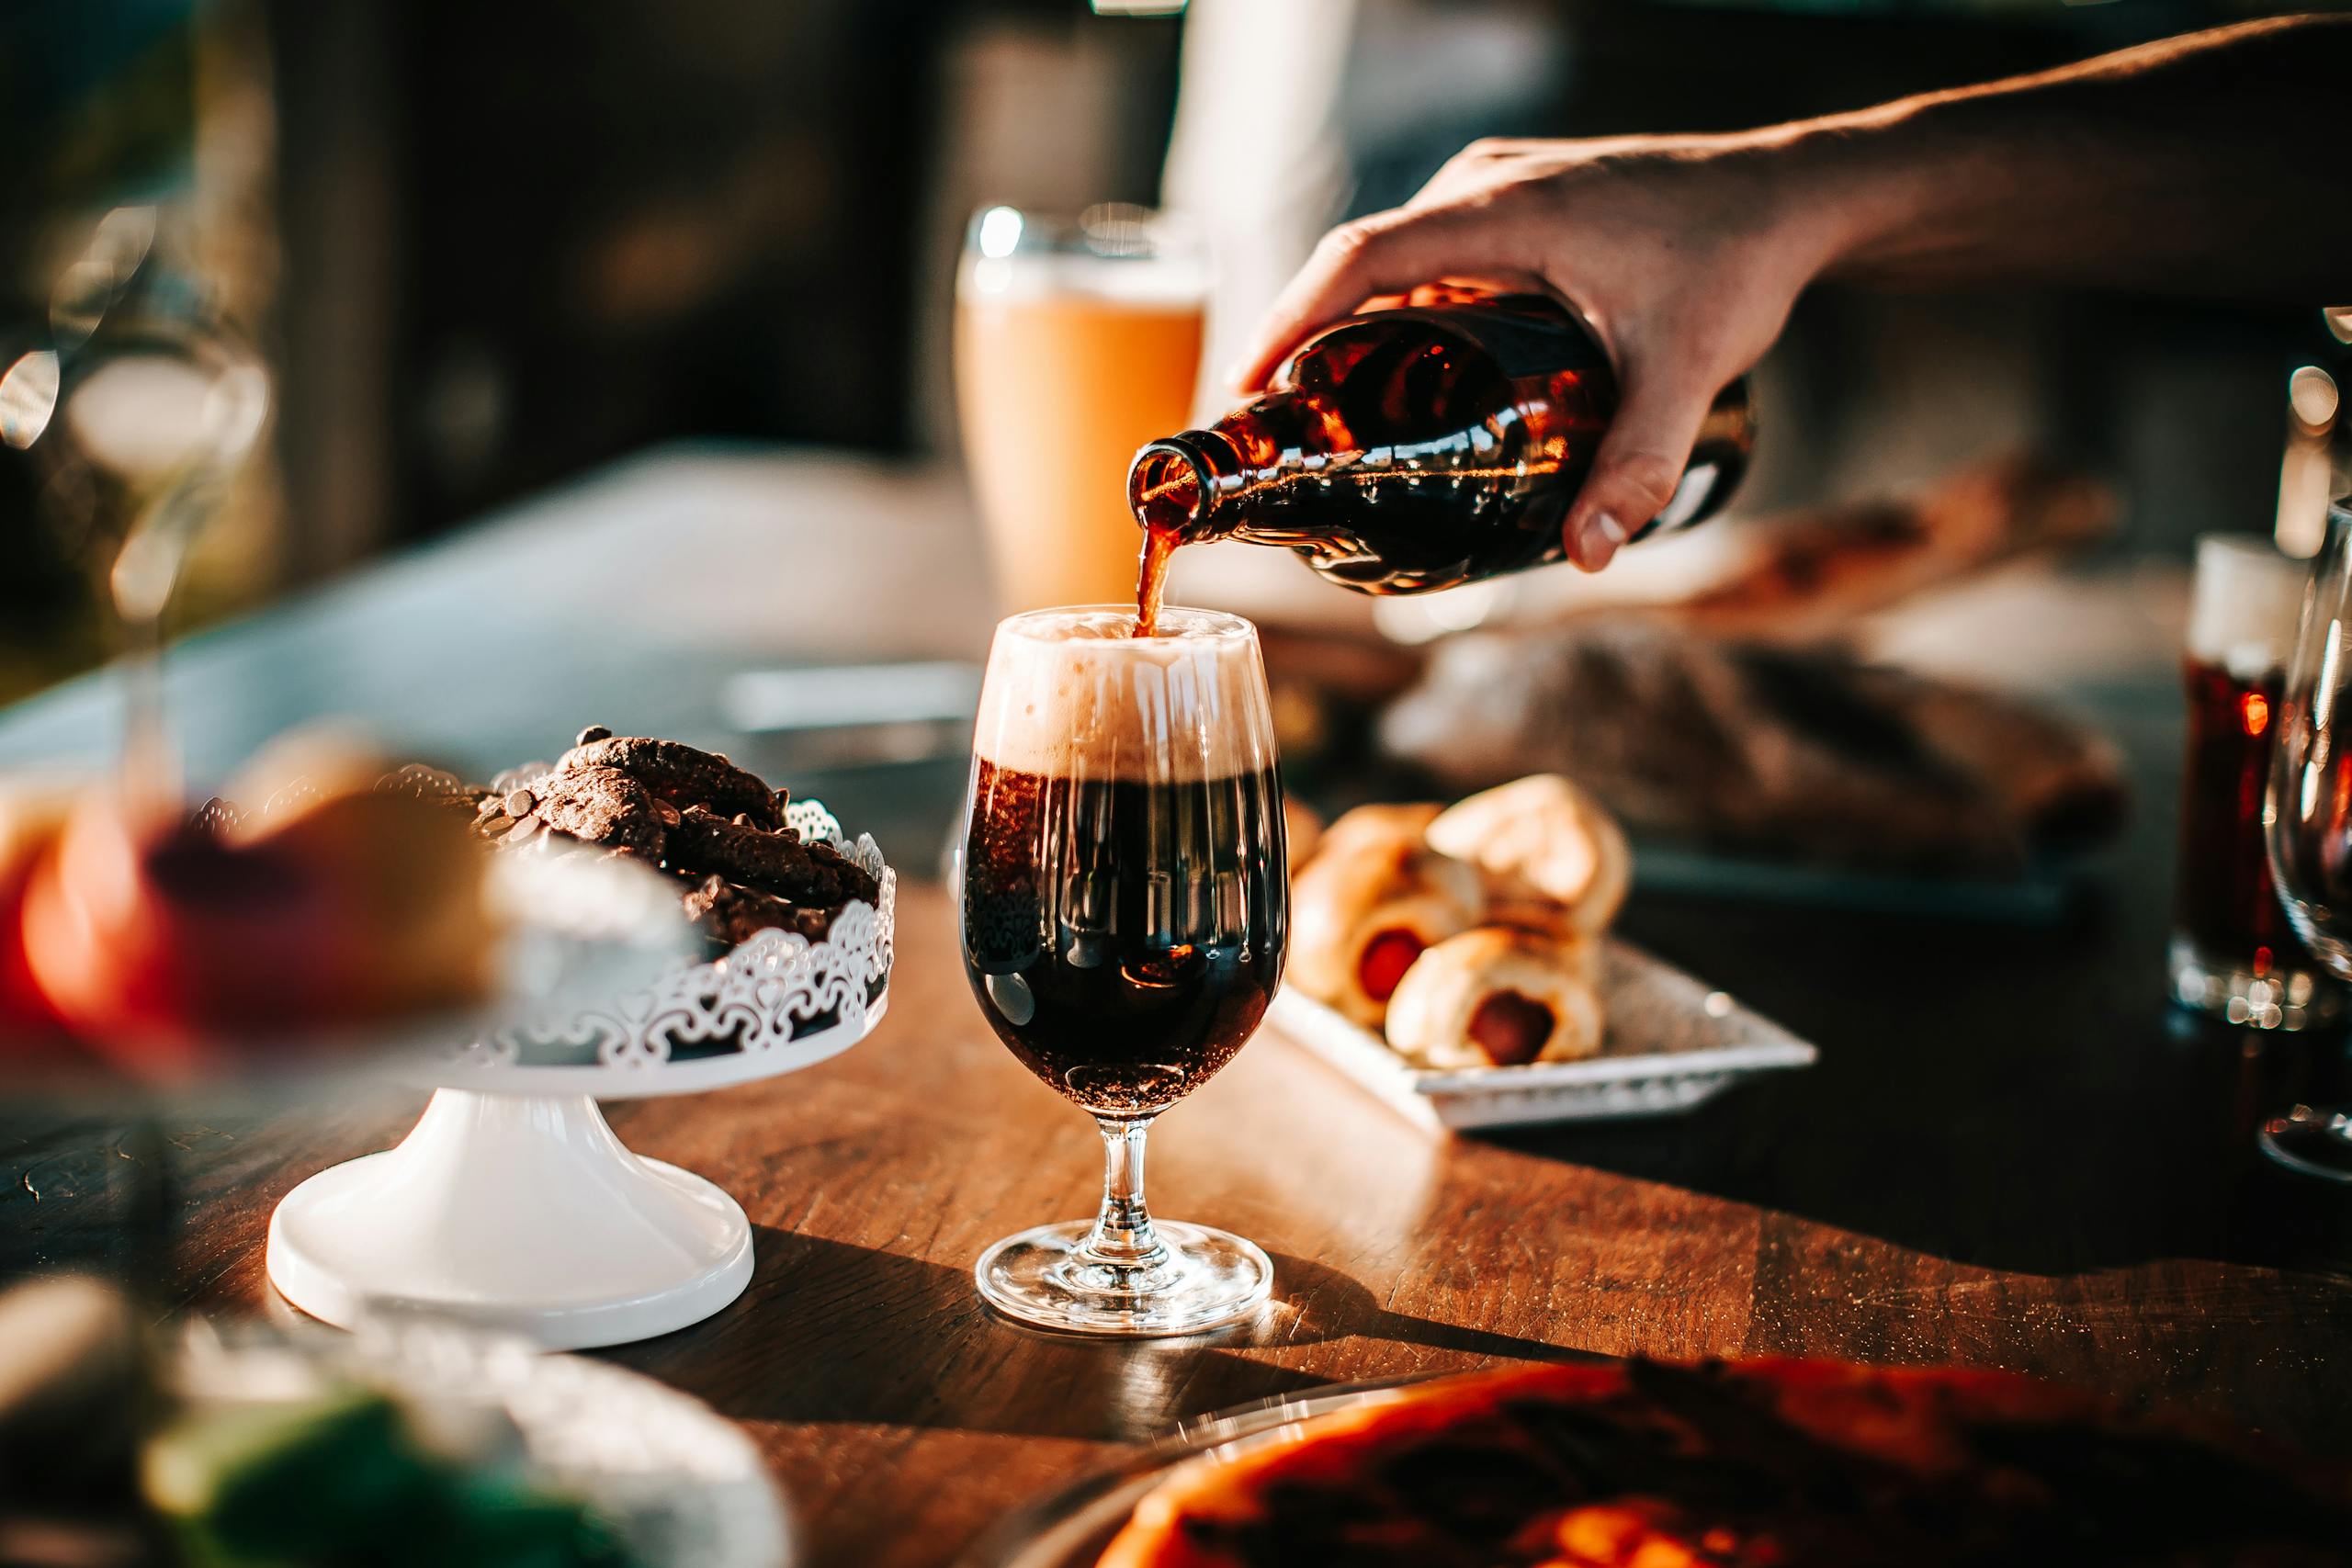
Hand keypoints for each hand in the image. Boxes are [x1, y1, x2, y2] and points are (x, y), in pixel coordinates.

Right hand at [1233, 133, 1853, 569]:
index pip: (1360, 257)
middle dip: (1306, 335)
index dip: (1289, 317)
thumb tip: (1589, 557)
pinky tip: (1405, 362)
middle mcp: (1485, 183)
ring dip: (1353, 318)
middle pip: (1361, 259)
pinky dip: (1399, 298)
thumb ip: (1639, 464)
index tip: (1249, 385)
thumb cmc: (1739, 260)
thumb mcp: (1688, 371)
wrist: (1795, 194)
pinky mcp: (1516, 193)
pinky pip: (1431, 245)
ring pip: (1396, 252)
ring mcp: (1498, 181)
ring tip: (1327, 404)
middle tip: (1278, 421)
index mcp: (1502, 211)